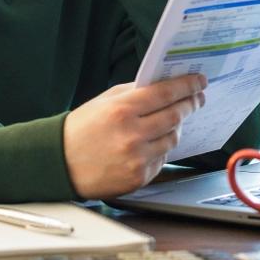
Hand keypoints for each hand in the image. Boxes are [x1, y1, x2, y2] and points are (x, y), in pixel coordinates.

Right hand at [62, 73, 205, 198]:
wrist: (60, 163)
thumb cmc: (81, 130)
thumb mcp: (103, 101)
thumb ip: (133, 92)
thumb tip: (163, 85)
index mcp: (121, 110)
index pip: (166, 94)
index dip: (187, 86)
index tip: (199, 82)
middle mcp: (132, 135)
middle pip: (175, 116)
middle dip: (190, 104)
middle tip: (196, 98)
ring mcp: (137, 158)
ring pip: (173, 138)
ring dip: (175, 127)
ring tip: (169, 121)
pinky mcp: (139, 177)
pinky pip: (162, 159)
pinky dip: (161, 149)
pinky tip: (150, 143)